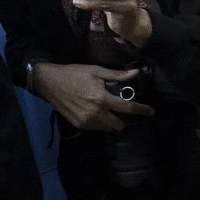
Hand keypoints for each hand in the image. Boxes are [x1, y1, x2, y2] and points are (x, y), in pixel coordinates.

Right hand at [33, 60, 152, 132]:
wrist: (48, 82)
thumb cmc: (73, 74)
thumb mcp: (96, 71)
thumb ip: (116, 75)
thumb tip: (135, 73)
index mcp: (102, 99)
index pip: (128, 108)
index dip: (142, 110)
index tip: (151, 112)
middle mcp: (96, 113)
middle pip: (119, 125)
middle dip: (123, 118)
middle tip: (119, 109)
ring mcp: (86, 121)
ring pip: (108, 128)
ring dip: (111, 121)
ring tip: (106, 110)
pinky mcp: (78, 124)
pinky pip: (96, 128)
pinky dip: (100, 123)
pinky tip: (95, 112)